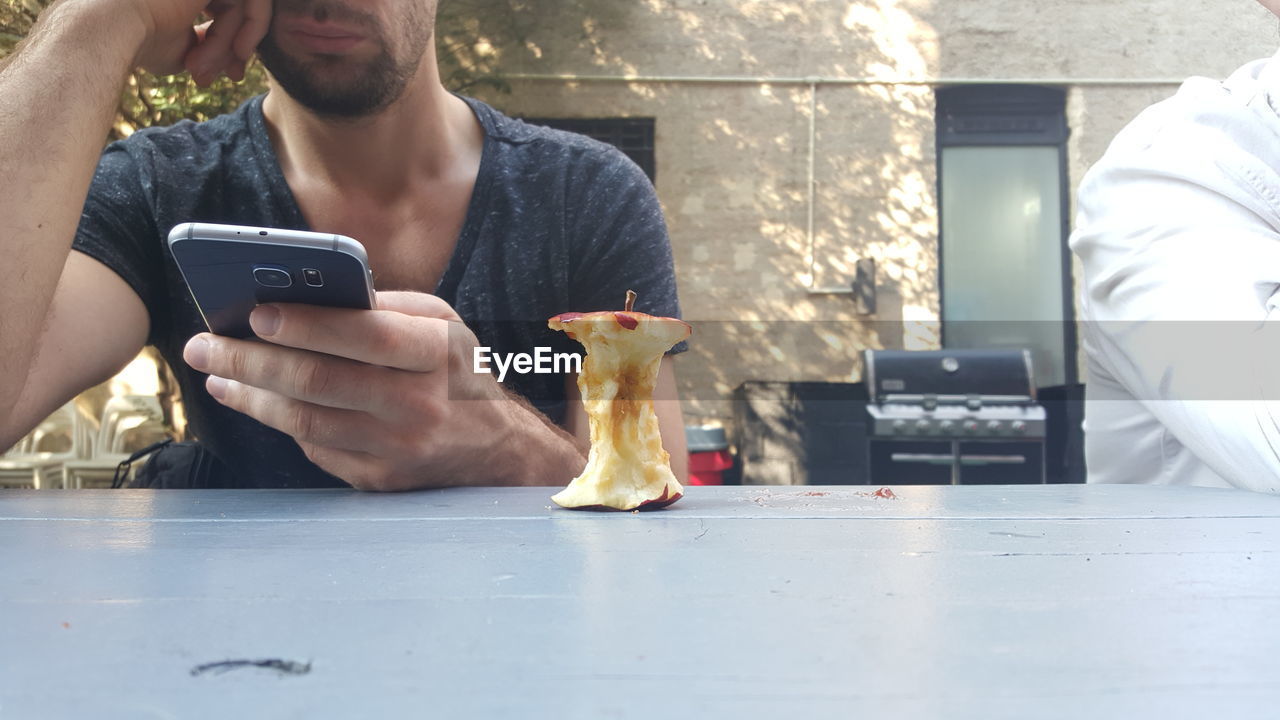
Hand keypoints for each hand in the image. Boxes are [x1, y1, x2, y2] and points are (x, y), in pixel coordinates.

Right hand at [124, 0, 271, 84]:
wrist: (116, 26)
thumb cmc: (142, 41)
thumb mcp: (184, 46)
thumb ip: (207, 43)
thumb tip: (230, 54)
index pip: (223, 10)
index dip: (231, 43)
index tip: (231, 74)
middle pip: (234, 7)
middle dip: (237, 45)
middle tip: (233, 76)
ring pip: (240, 5)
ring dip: (233, 42)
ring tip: (216, 68)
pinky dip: (255, 24)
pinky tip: (239, 51)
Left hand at [182, 292, 544, 489]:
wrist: (495, 447)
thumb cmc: (456, 370)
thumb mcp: (441, 324)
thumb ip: (385, 306)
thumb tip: (305, 295)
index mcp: (436, 353)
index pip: (364, 334)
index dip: (306, 323)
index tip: (254, 312)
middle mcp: (419, 404)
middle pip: (320, 381)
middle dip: (252, 360)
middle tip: (206, 345)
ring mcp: (397, 449)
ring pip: (306, 421)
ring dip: (251, 395)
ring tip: (217, 375)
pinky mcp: (378, 480)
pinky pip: (315, 448)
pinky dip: (280, 421)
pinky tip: (255, 401)